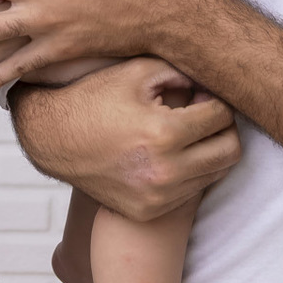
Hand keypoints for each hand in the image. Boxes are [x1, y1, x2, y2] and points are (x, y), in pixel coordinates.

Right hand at [10, 56, 239, 221]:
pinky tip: (167, 153)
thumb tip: (214, 82)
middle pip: (230, 151)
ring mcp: (156, 198)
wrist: (52, 139)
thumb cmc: (95, 98)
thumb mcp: (137, 72)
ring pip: (215, 174)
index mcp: (163, 133)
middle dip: (223, 127)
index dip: (216, 99)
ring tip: (184, 132)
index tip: (201, 93)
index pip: (222, 116)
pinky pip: (190, 192)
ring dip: (207, 150)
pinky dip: (188, 172)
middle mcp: (164, 172)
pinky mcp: (148, 211)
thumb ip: (182, 71)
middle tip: (203, 113)